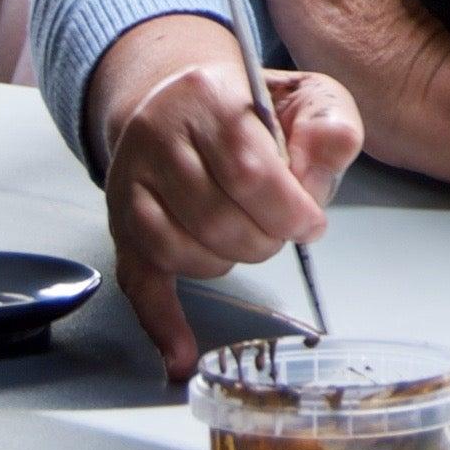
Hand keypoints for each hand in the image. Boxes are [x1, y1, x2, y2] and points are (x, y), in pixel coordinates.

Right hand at [99, 25, 361, 378]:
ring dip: (227, 260)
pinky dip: (161, 322)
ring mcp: (131, 183)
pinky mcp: (122, 225)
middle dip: (263, 238)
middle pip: (215, 217)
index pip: (247, 170)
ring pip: (179, 250)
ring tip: (246, 237)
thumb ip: (328, 128)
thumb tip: (318, 171)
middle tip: (280, 230)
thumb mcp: (307, 96)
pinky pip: (138, 282)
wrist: (184, 99)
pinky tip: (181, 353)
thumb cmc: (253, 105)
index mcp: (207, 96)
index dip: (287, 209)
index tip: (309, 223)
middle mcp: (157, 135)